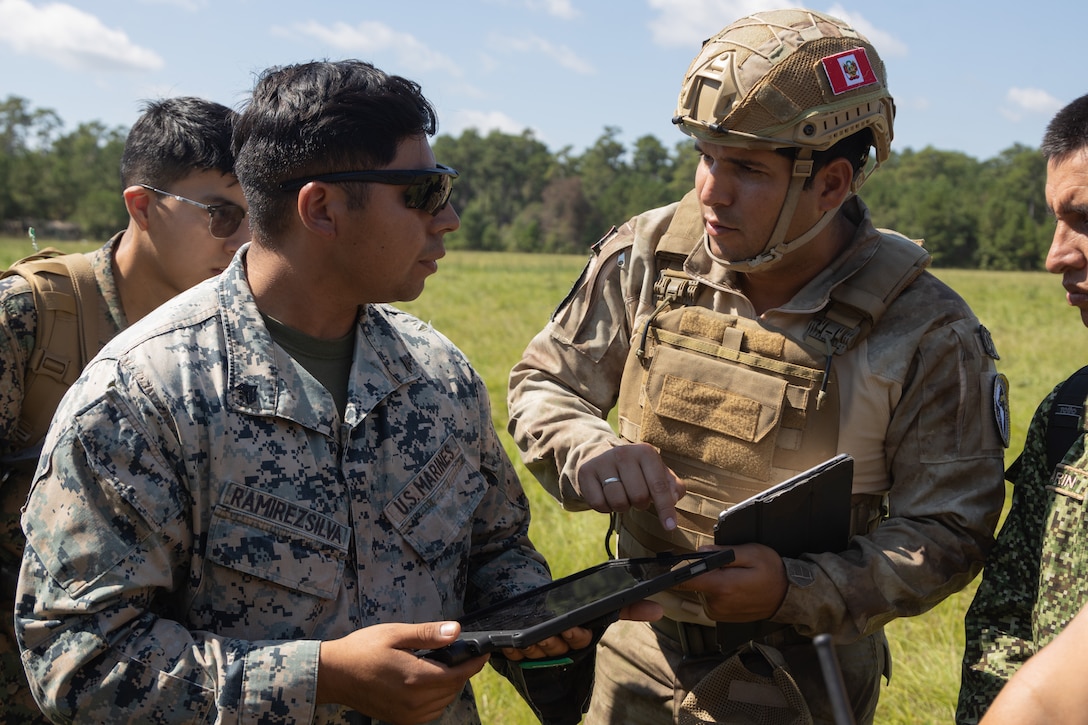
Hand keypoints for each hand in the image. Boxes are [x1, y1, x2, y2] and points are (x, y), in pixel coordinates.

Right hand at [316, 621, 486, 723]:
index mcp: (415, 678)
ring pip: (443, 702)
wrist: (334, 674)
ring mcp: (407, 715)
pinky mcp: (400, 720)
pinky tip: (427, 681)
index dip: (474, 663)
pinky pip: (430, 712)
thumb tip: (456, 630)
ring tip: (440, 665)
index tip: (483, 652)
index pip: (458, 675)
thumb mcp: (396, 634)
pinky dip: (436, 697)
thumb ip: (428, 634)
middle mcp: (414, 702)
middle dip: (461, 671)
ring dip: (448, 685)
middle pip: (453, 689)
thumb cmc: (362, 650)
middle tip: (458, 653)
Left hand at [500, 600, 663, 661]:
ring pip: (537, 649)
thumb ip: (627, 606)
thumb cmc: (571, 604)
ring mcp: (538, 646)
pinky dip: (514, 647)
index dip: (576, 636)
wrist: (536, 598)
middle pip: (557, 647)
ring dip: (534, 643)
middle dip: (554, 640)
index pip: (579, 640)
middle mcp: (559, 644)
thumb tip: (659, 610)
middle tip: (551, 631)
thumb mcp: (598, 602)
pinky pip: (516, 651)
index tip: (571, 628)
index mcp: (576, 636)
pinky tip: (513, 641)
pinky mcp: (518, 646)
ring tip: (531, 635)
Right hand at [576, 442, 685, 530]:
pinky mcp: (585, 472)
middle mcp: (624, 453)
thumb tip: (673, 499)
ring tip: (621, 494)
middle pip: (639, 497)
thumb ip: (671, 486)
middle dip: (640, 504)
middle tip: (635, 495)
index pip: (659, 486)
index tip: (670, 526)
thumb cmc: (635, 469)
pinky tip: (606, 495)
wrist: (599, 454)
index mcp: (645, 452)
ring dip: (623, 506)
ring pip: (618, 503)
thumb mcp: (656, 472)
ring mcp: (602, 461)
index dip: (665, 508)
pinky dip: (606, 507)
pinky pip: (599, 505)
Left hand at [673, 544, 787, 621]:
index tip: (671, 563)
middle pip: (695, 582)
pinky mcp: (720, 616)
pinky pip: (709, 598)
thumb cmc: (772, 572)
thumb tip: (700, 552)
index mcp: (722, 587)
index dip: (677, 570)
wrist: (787, 596)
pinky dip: (717, 590)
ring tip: (734, 576)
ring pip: (702, 589)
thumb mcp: (752, 553)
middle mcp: (717, 604)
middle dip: (705, 570)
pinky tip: (734, 586)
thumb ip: (724, 553)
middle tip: (727, 565)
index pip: (686, 580)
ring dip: (712, 581)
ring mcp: (718, 613)